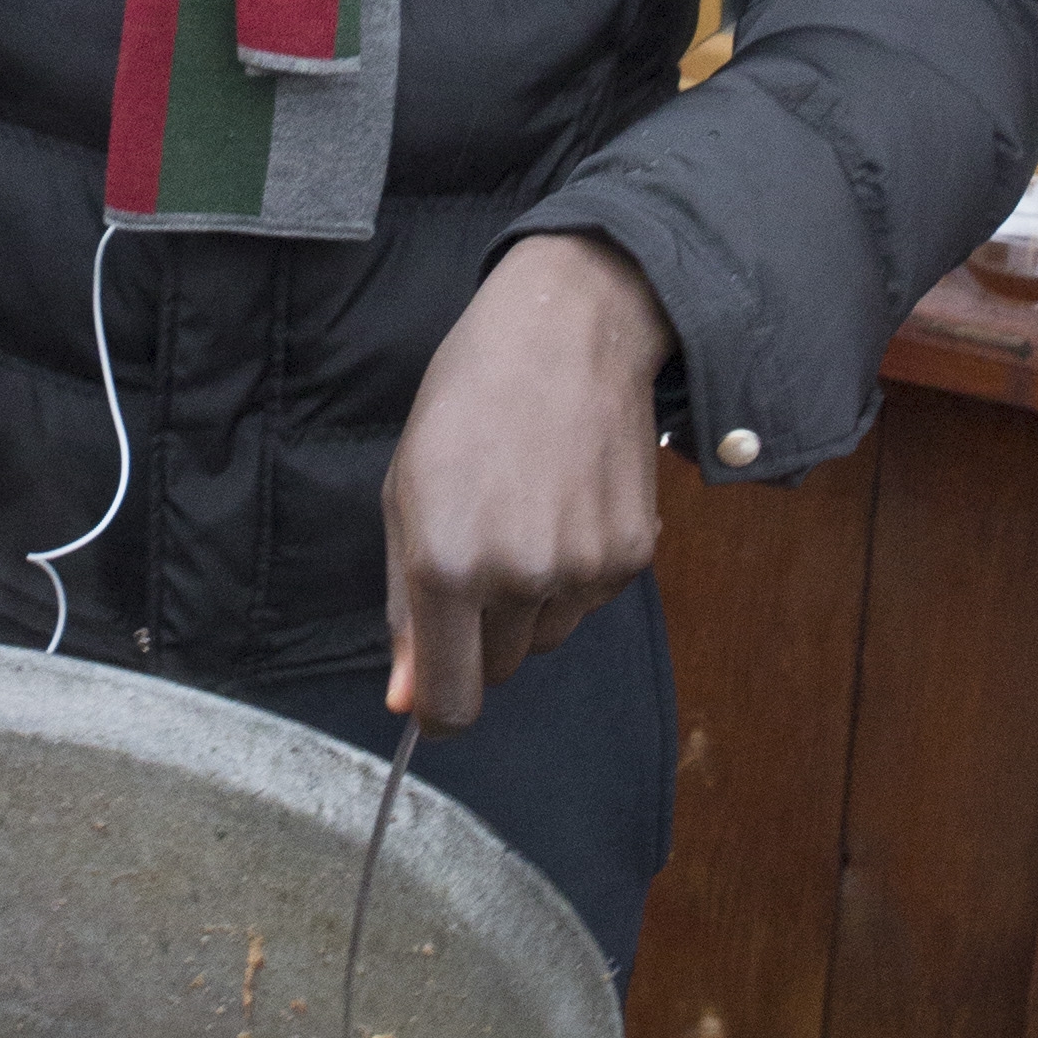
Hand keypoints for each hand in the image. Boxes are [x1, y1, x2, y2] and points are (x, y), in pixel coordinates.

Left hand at [382, 235, 668, 730]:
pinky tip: (566, 504)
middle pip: (498, 670)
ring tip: (525, 513)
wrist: (567, 330)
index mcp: (446, 563)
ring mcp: (583, 568)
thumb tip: (407, 700)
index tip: (433, 693)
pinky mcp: (633, 556)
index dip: (437, 706)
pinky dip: (575, 573)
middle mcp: (518, 576)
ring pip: (545, 636)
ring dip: (530, 603)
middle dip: (480, 636)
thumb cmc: (467, 400)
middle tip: (478, 552)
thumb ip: (404, 605)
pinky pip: (589, 602)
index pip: (449, 700)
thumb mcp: (406, 494)